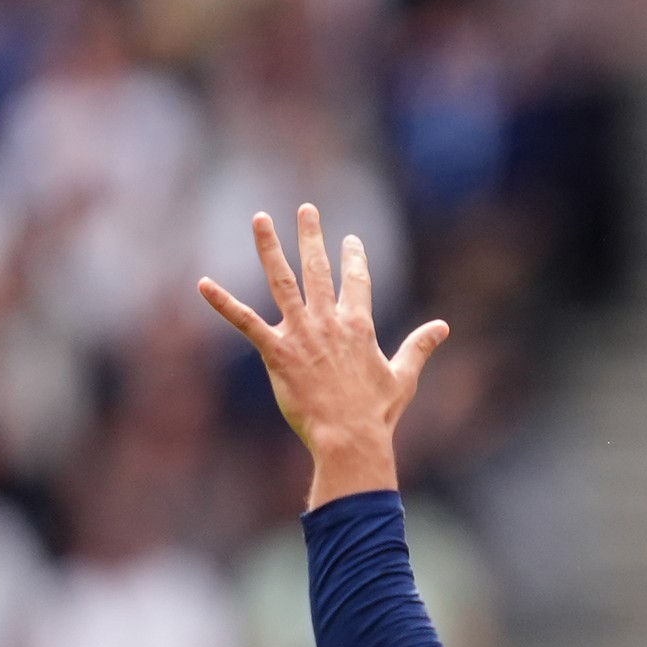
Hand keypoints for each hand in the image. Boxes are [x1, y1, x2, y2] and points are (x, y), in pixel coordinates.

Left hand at [197, 204, 448, 507]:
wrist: (351, 438)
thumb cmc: (377, 413)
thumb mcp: (404, 376)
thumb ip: (419, 347)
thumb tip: (443, 327)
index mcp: (359, 326)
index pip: (358, 281)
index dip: (354, 257)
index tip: (350, 239)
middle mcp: (329, 322)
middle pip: (318, 269)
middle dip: (312, 236)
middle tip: (306, 209)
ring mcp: (301, 334)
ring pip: (282, 281)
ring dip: (269, 248)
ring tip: (260, 219)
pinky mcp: (277, 352)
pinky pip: (246, 322)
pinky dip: (223, 303)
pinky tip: (203, 284)